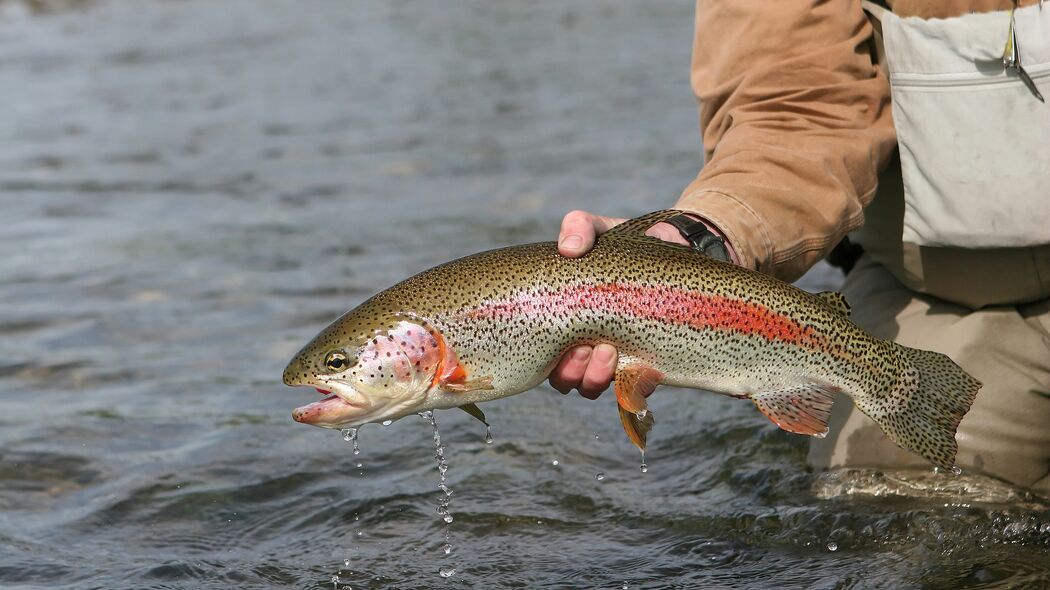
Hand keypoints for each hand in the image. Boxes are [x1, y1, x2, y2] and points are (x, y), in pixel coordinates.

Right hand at [548, 210, 691, 398]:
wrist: (674, 250)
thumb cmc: (625, 245)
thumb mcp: (599, 230)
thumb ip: (580, 227)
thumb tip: (569, 248)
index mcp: (565, 322)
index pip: (545, 358)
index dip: (550, 362)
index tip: (566, 342)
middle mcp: (586, 345)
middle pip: (566, 380)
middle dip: (572, 372)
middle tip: (587, 348)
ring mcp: (617, 356)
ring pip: (594, 388)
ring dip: (596, 378)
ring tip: (610, 351)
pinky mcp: (648, 362)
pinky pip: (636, 388)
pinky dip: (635, 385)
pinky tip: (644, 368)